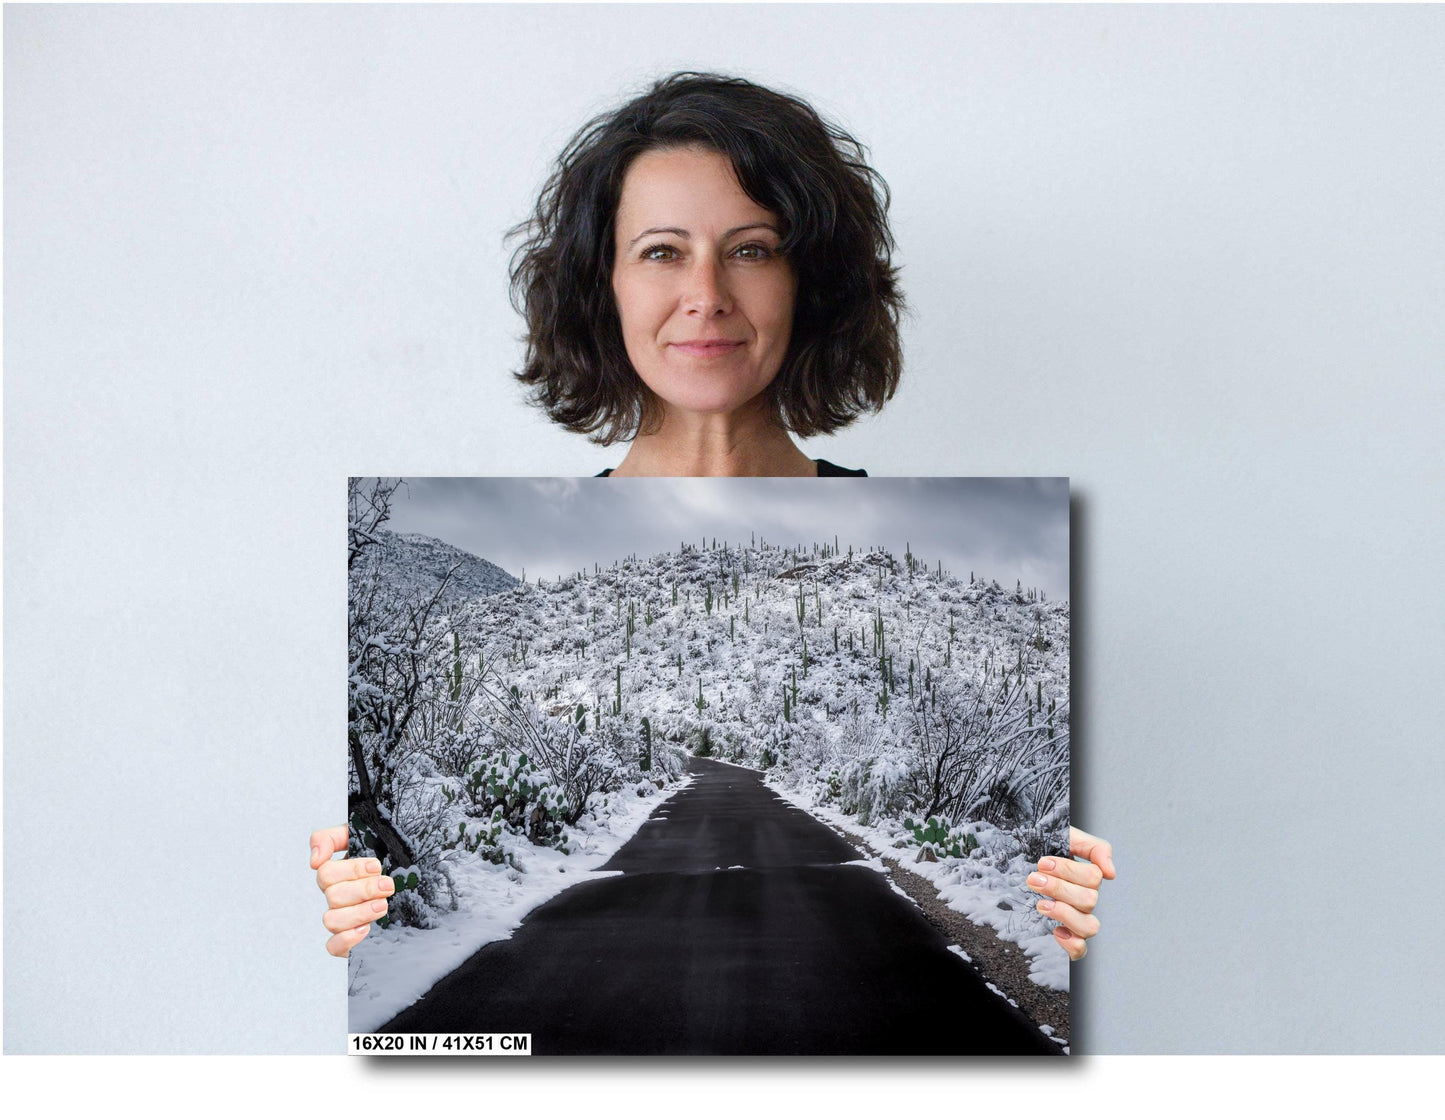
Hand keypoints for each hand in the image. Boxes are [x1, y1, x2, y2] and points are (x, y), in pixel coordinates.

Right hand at [310, 825, 393, 957]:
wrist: (418, 880)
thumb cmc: (389, 857)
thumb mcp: (366, 836)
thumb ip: (333, 837)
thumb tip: (315, 859)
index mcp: (339, 873)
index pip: (326, 872)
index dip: (351, 870)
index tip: (376, 866)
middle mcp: (338, 896)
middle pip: (333, 896)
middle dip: (363, 889)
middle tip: (387, 885)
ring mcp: (342, 918)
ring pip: (331, 920)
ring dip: (359, 912)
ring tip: (383, 905)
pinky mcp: (349, 940)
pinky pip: (333, 946)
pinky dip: (346, 939)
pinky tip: (366, 929)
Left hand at [1025, 826, 1114, 960]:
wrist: (1011, 856)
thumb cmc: (1039, 846)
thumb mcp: (1066, 836)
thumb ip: (1094, 847)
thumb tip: (1111, 873)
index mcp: (1086, 876)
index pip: (1094, 877)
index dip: (1068, 871)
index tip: (1042, 863)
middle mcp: (1084, 899)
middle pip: (1089, 901)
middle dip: (1058, 888)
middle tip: (1034, 879)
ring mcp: (1075, 918)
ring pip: (1089, 926)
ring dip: (1064, 914)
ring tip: (1041, 904)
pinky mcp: (1064, 936)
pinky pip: (1080, 951)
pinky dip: (1072, 944)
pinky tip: (1056, 931)